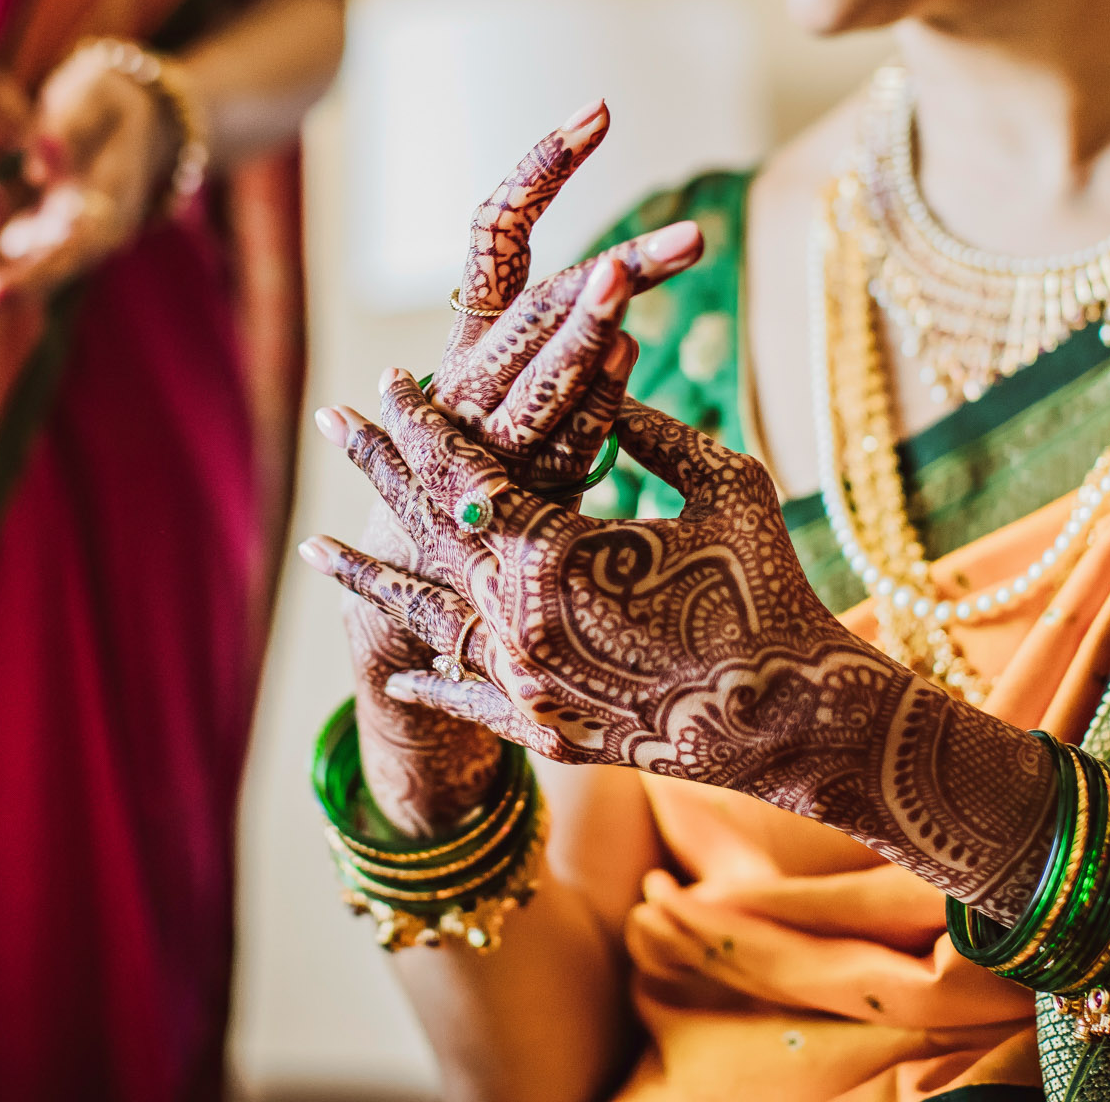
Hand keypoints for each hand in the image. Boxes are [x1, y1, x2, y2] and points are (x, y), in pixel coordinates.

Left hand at [0, 44, 186, 311]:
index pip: (68, 256)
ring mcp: (49, 242)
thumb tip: (41, 153)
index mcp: (108, 217)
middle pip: (24, 276)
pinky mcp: (24, 235)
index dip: (29, 278)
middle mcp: (77, 241)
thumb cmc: (112, 106)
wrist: (123, 119)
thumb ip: (72, 134)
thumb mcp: (101, 108)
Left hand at [302, 377, 1057, 914]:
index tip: (390, 383)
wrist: (796, 719)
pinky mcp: (546, 731)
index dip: (425, 424)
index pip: (464, 473)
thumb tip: (601, 378)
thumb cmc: (767, 587)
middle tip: (331, 423)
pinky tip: (399, 673)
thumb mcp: (721, 484)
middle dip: (379, 472)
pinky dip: (433, 683)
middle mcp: (519, 620)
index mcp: (554, 552)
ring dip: (370, 578)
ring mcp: (525, 684)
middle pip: (426, 533)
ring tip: (313, 546)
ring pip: (426, 620)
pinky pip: (472, 702)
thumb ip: (648, 430)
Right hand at [425, 102, 702, 494]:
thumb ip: (553, 331)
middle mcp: (472, 372)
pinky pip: (561, 434)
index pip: (495, 229)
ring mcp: (488, 433)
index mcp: (473, 332)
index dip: (542, 166)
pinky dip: (594, 396)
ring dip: (585, 322)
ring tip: (625, 281)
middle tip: (694, 238)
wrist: (432, 565)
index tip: (601, 110)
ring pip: (540, 368)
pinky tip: (628, 353)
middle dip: (614, 265)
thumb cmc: (491, 458)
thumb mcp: (513, 384)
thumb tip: (624, 274)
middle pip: (538, 301)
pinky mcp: (513, 489)